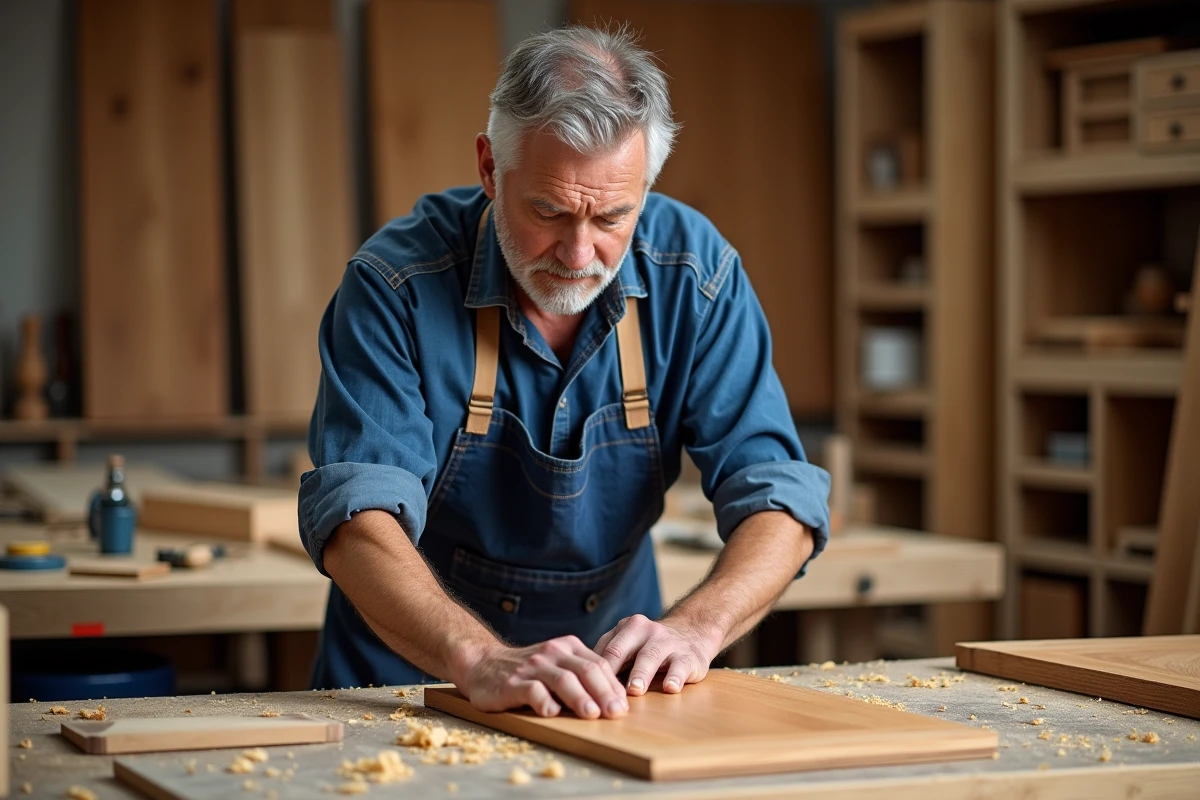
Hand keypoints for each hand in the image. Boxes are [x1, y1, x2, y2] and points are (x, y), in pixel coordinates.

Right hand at [460, 635, 628, 718]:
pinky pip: (533, 691)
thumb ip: (581, 676)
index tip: (625, 707)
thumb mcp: (557, 665)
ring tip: (593, 714)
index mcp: (568, 647)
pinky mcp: (513, 682)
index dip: (614, 686)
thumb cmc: (528, 671)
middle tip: (616, 713)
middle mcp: (552, 653)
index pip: (598, 664)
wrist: (483, 664)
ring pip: (563, 679)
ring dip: (580, 698)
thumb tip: (614, 700)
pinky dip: (544, 702)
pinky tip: (553, 713)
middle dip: (604, 692)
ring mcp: (532, 667)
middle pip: (586, 671)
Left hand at [594, 614, 721, 695]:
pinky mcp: (688, 656)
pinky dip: (675, 677)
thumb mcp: (629, 645)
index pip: (606, 651)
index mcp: (626, 628)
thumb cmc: (650, 647)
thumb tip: (581, 685)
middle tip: (603, 689)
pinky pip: (680, 666)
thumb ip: (609, 659)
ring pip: (651, 657)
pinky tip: (670, 688)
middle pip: (622, 650)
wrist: (692, 633)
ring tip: (635, 691)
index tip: (584, 692)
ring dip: (641, 674)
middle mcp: (645, 630)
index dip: (594, 672)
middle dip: (612, 669)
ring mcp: (667, 641)